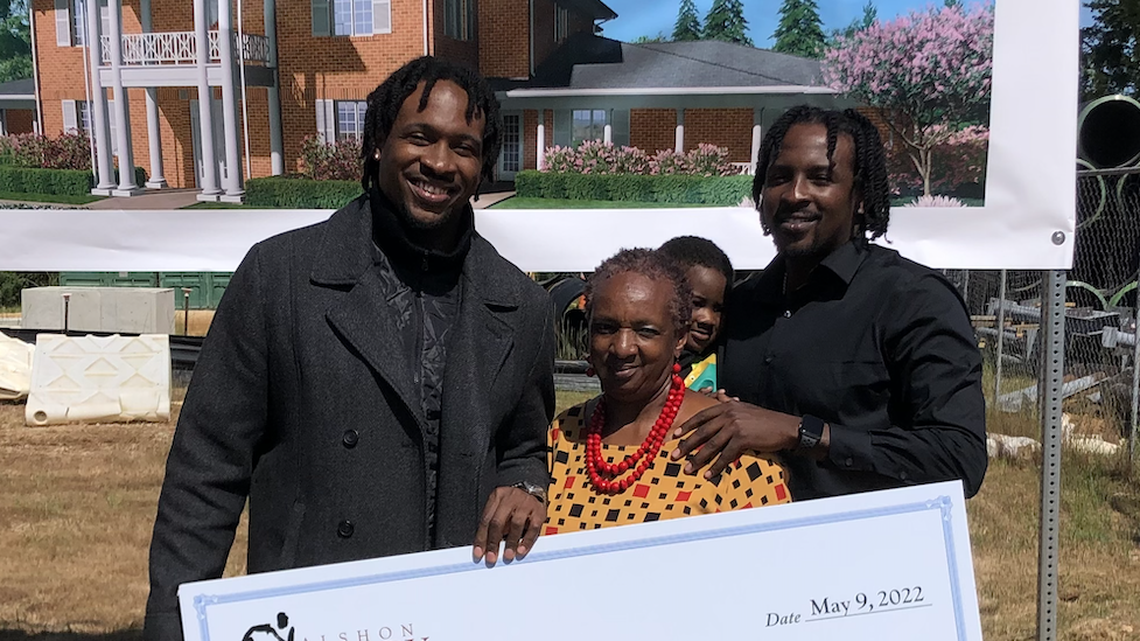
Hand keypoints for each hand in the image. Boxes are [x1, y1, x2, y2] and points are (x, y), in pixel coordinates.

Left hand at [472, 487, 544, 566]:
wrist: (535, 491)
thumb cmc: (514, 504)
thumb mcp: (500, 509)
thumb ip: (492, 525)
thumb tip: (485, 548)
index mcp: (497, 496)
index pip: (486, 519)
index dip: (481, 538)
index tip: (478, 553)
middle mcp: (510, 498)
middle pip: (498, 521)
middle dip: (494, 542)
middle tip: (491, 557)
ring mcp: (526, 503)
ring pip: (516, 524)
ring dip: (511, 542)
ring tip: (508, 555)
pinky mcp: (539, 510)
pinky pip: (533, 528)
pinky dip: (527, 541)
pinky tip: (521, 550)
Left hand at [670, 400, 799, 478]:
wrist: (784, 427)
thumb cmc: (765, 419)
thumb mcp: (745, 407)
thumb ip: (730, 403)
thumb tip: (720, 397)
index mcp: (726, 407)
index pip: (702, 416)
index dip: (688, 426)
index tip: (676, 435)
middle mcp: (728, 415)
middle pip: (702, 432)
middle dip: (686, 445)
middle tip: (674, 456)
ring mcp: (735, 427)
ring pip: (711, 445)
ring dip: (698, 459)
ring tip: (688, 469)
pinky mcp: (743, 439)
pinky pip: (726, 455)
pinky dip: (716, 466)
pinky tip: (708, 474)